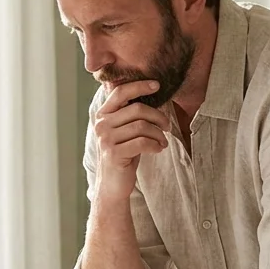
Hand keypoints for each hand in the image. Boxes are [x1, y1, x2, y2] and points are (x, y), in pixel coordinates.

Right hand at [92, 80, 170, 202]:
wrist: (113, 184)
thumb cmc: (123, 154)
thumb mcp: (125, 131)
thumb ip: (131, 114)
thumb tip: (154, 95)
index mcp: (103, 115)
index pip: (121, 92)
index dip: (139, 86)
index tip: (157, 85)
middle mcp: (101, 124)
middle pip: (137, 109)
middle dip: (158, 116)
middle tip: (167, 126)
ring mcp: (106, 139)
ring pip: (141, 126)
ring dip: (158, 133)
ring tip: (163, 141)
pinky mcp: (113, 153)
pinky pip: (142, 142)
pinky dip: (155, 144)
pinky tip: (159, 149)